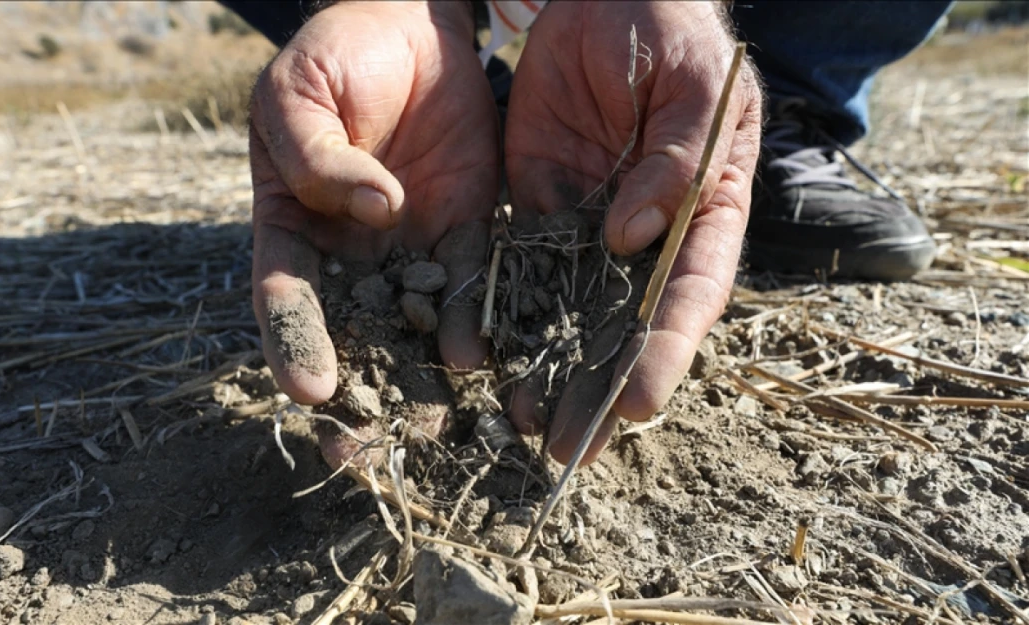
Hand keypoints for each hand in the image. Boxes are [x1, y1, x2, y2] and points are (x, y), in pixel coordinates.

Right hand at [249, 1, 496, 462]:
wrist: (410, 25)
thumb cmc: (334, 56)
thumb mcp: (297, 93)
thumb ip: (317, 154)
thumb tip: (376, 211)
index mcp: (294, 227)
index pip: (287, 296)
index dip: (295, 342)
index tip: (310, 391)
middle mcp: (351, 256)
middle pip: (351, 335)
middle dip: (359, 394)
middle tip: (367, 453)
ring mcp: (410, 251)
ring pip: (414, 326)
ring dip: (423, 380)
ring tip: (438, 427)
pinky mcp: (466, 233)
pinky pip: (473, 286)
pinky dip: (478, 325)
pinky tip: (484, 360)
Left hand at [504, 1, 761, 462]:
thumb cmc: (670, 27)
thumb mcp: (691, 83)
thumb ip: (675, 158)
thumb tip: (631, 238)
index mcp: (707, 207)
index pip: (689, 293)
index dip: (665, 351)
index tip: (638, 405)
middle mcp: (649, 232)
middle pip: (627, 323)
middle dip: (600, 387)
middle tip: (572, 450)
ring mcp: (590, 222)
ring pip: (571, 310)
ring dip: (550, 369)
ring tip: (524, 426)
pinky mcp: (538, 206)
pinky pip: (521, 269)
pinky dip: (508, 317)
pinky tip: (488, 363)